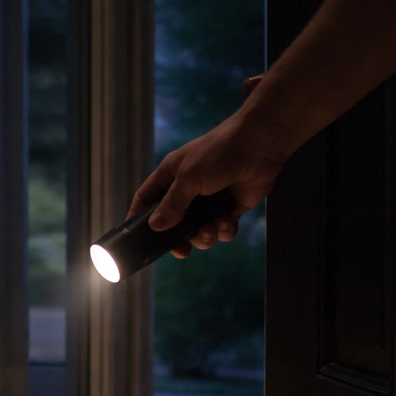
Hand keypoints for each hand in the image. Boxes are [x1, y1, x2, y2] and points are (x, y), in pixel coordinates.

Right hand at [129, 73, 282, 258]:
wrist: (261, 144)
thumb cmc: (219, 153)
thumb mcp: (188, 178)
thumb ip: (171, 205)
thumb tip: (154, 226)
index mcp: (171, 176)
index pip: (147, 199)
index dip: (138, 218)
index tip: (134, 239)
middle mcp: (188, 189)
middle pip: (173, 222)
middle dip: (176, 238)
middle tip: (181, 250)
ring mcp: (210, 200)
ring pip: (198, 230)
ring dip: (204, 237)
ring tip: (210, 231)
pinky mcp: (231, 208)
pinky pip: (221, 229)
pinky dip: (224, 231)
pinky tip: (227, 222)